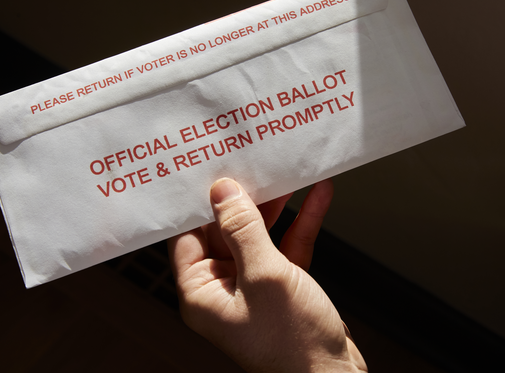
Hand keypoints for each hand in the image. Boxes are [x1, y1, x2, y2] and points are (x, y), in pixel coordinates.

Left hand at [168, 178, 366, 372]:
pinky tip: (316, 196)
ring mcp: (253, 288)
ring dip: (276, 206)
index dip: (197, 201)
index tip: (207, 167)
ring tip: (286, 171)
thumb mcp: (265, 276)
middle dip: (242, 197)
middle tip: (251, 160)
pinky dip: (300, 223)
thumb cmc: (293, 345)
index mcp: (200, 293)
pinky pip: (285, 247)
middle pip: (224, 230)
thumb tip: (223, 192)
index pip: (188, 235)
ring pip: (258, 236)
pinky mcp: (282, 288)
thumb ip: (243, 231)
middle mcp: (222, 289)